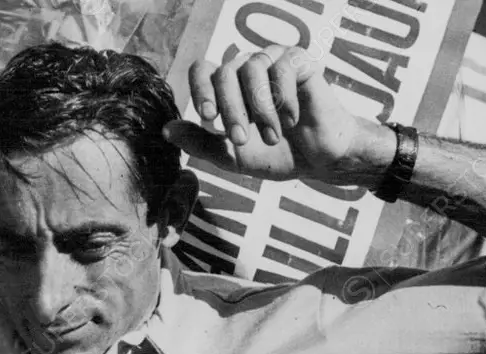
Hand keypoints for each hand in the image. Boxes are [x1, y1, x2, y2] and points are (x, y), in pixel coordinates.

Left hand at [163, 45, 392, 184]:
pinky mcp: (299, 61)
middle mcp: (247, 69)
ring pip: (251, 66)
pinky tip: (292, 120)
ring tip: (273, 135)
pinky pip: (282, 67)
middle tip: (243, 140)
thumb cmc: (276, 155)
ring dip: (260, 108)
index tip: (208, 117)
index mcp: (227, 87)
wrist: (318, 161)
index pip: (202, 69)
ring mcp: (273, 61)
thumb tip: (166, 130)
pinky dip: (284, 98)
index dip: (200, 89)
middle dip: (231, 110)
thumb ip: (201, 143)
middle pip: (224, 71)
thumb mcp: (232, 156)